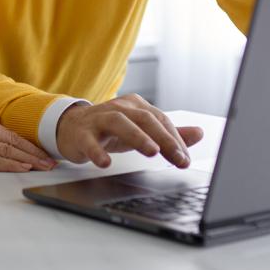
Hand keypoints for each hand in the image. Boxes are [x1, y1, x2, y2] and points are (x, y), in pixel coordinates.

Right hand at [0, 113, 55, 171]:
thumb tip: (3, 142)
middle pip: (13, 142)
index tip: (44, 152)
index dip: (30, 144)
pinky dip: (9, 164)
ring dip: (28, 160)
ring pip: (6, 151)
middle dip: (35, 153)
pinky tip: (22, 167)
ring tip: (44, 166)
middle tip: (52, 161)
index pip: (11, 134)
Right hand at [56, 94, 203, 167]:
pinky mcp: (82, 133)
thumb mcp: (141, 130)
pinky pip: (89, 140)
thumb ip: (168, 133)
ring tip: (151, 152)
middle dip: (164, 139)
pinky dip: (97, 151)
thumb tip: (199, 133)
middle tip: (177, 158)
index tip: (185, 159)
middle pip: (144, 119)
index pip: (160, 120)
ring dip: (137, 137)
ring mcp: (99, 119)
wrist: (71, 128)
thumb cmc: (109, 130)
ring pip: (119, 123)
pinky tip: (105, 163)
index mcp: (136, 106)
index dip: (175, 139)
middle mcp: (119, 108)